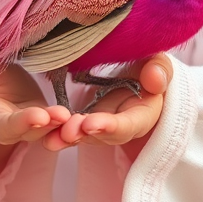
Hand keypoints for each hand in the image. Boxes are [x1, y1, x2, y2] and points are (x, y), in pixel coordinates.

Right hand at [0, 59, 70, 146]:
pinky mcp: (48, 121)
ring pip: (48, 133)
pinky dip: (75, 125)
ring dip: (64, 130)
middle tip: (64, 118)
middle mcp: (10, 128)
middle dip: (47, 127)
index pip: (4, 125)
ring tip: (78, 121)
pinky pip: (61, 127)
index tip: (39, 116)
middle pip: (29, 132)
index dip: (21, 123)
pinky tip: (89, 120)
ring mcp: (31, 126)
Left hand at [41, 54, 172, 159]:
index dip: (110, 126)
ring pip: (85, 136)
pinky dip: (58, 132)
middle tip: (67, 131)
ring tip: (50, 138)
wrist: (137, 68)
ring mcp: (102, 126)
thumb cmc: (149, 64)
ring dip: (68, 137)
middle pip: (104, 136)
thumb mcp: (158, 62)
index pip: (128, 124)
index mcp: (144, 114)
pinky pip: (72, 129)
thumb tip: (154, 81)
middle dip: (85, 134)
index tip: (90, 123)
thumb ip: (160, 70)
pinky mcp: (87, 121)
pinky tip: (43, 133)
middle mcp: (122, 126)